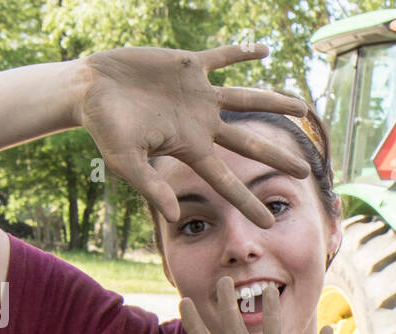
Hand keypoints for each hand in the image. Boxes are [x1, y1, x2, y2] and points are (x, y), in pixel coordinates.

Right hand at [76, 45, 310, 227]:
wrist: (90, 88)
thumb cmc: (105, 128)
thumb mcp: (125, 162)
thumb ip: (151, 187)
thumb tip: (174, 217)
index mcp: (189, 149)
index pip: (226, 182)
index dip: (248, 202)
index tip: (270, 221)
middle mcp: (201, 124)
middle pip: (248, 143)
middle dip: (276, 156)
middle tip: (304, 169)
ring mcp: (198, 95)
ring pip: (246, 100)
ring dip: (273, 102)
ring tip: (302, 108)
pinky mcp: (189, 65)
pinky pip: (222, 57)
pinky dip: (242, 52)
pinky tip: (264, 50)